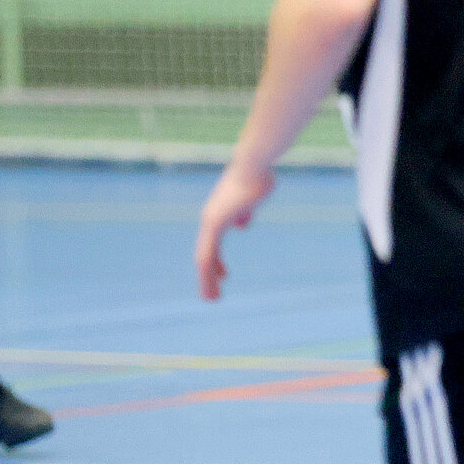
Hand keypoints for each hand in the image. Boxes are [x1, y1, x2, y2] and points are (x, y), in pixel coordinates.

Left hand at [196, 160, 275, 299]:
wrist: (254, 164)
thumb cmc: (258, 177)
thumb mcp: (252, 200)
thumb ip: (245, 213)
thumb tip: (241, 226)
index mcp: (219, 215)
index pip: (213, 244)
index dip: (218, 263)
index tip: (225, 277)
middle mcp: (211, 219)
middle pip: (206, 254)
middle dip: (210, 277)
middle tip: (212, 296)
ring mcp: (211, 221)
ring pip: (205, 258)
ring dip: (207, 280)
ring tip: (212, 299)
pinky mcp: (215, 223)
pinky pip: (209, 253)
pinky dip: (211, 271)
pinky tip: (215, 283)